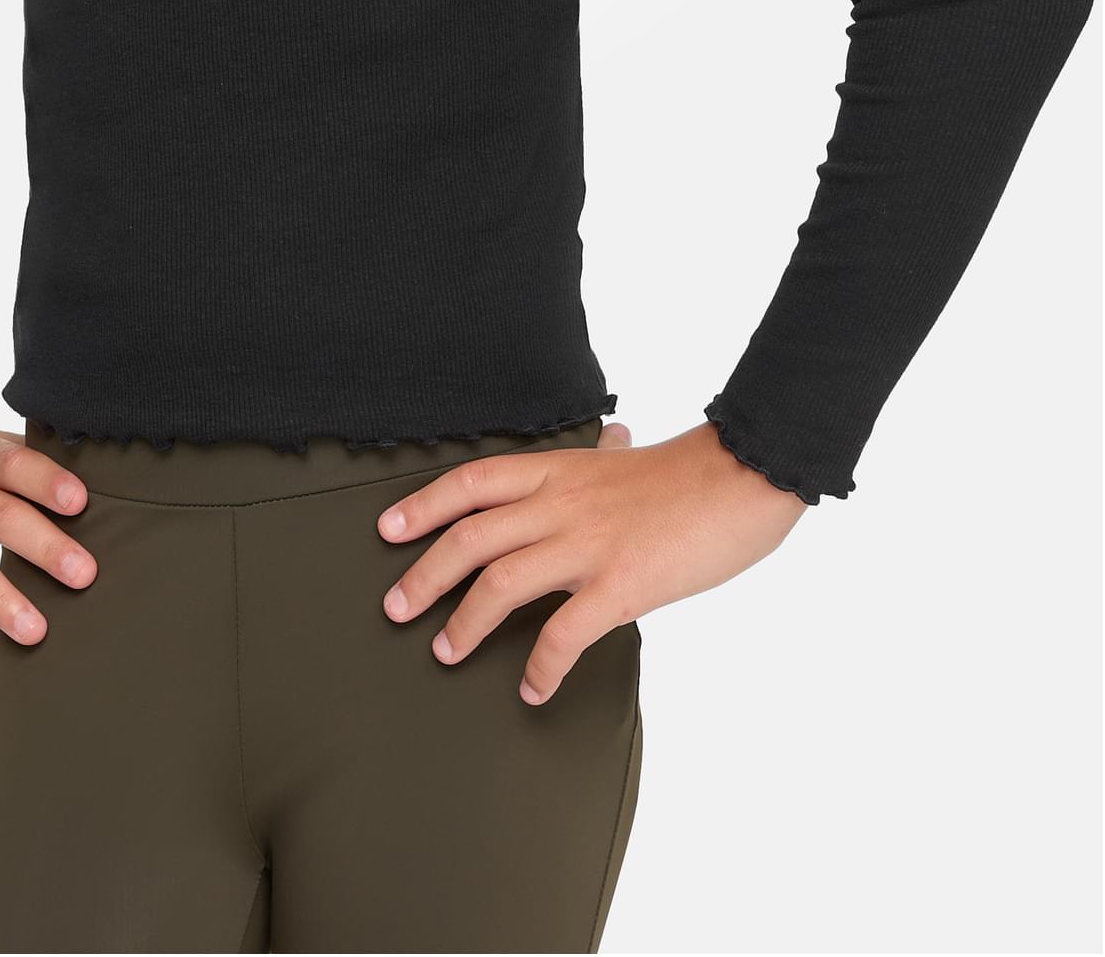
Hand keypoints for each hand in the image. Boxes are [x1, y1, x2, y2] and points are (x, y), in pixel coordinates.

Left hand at [376, 418, 807, 704]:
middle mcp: (561, 504)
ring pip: (500, 583)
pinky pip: (564, 634)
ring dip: (465, 623)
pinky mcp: (619, 585)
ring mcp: (587, 545)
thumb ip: (604, 456)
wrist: (742, 478)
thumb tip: (607, 440)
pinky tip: (533, 690)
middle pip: (470, 536)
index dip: (424, 505)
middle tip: (395, 607)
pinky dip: (541, 667)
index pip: (473, 483)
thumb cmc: (690, 473)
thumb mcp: (629, 457)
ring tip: (445, 652)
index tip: (389, 529)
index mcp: (559, 470)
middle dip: (425, 574)